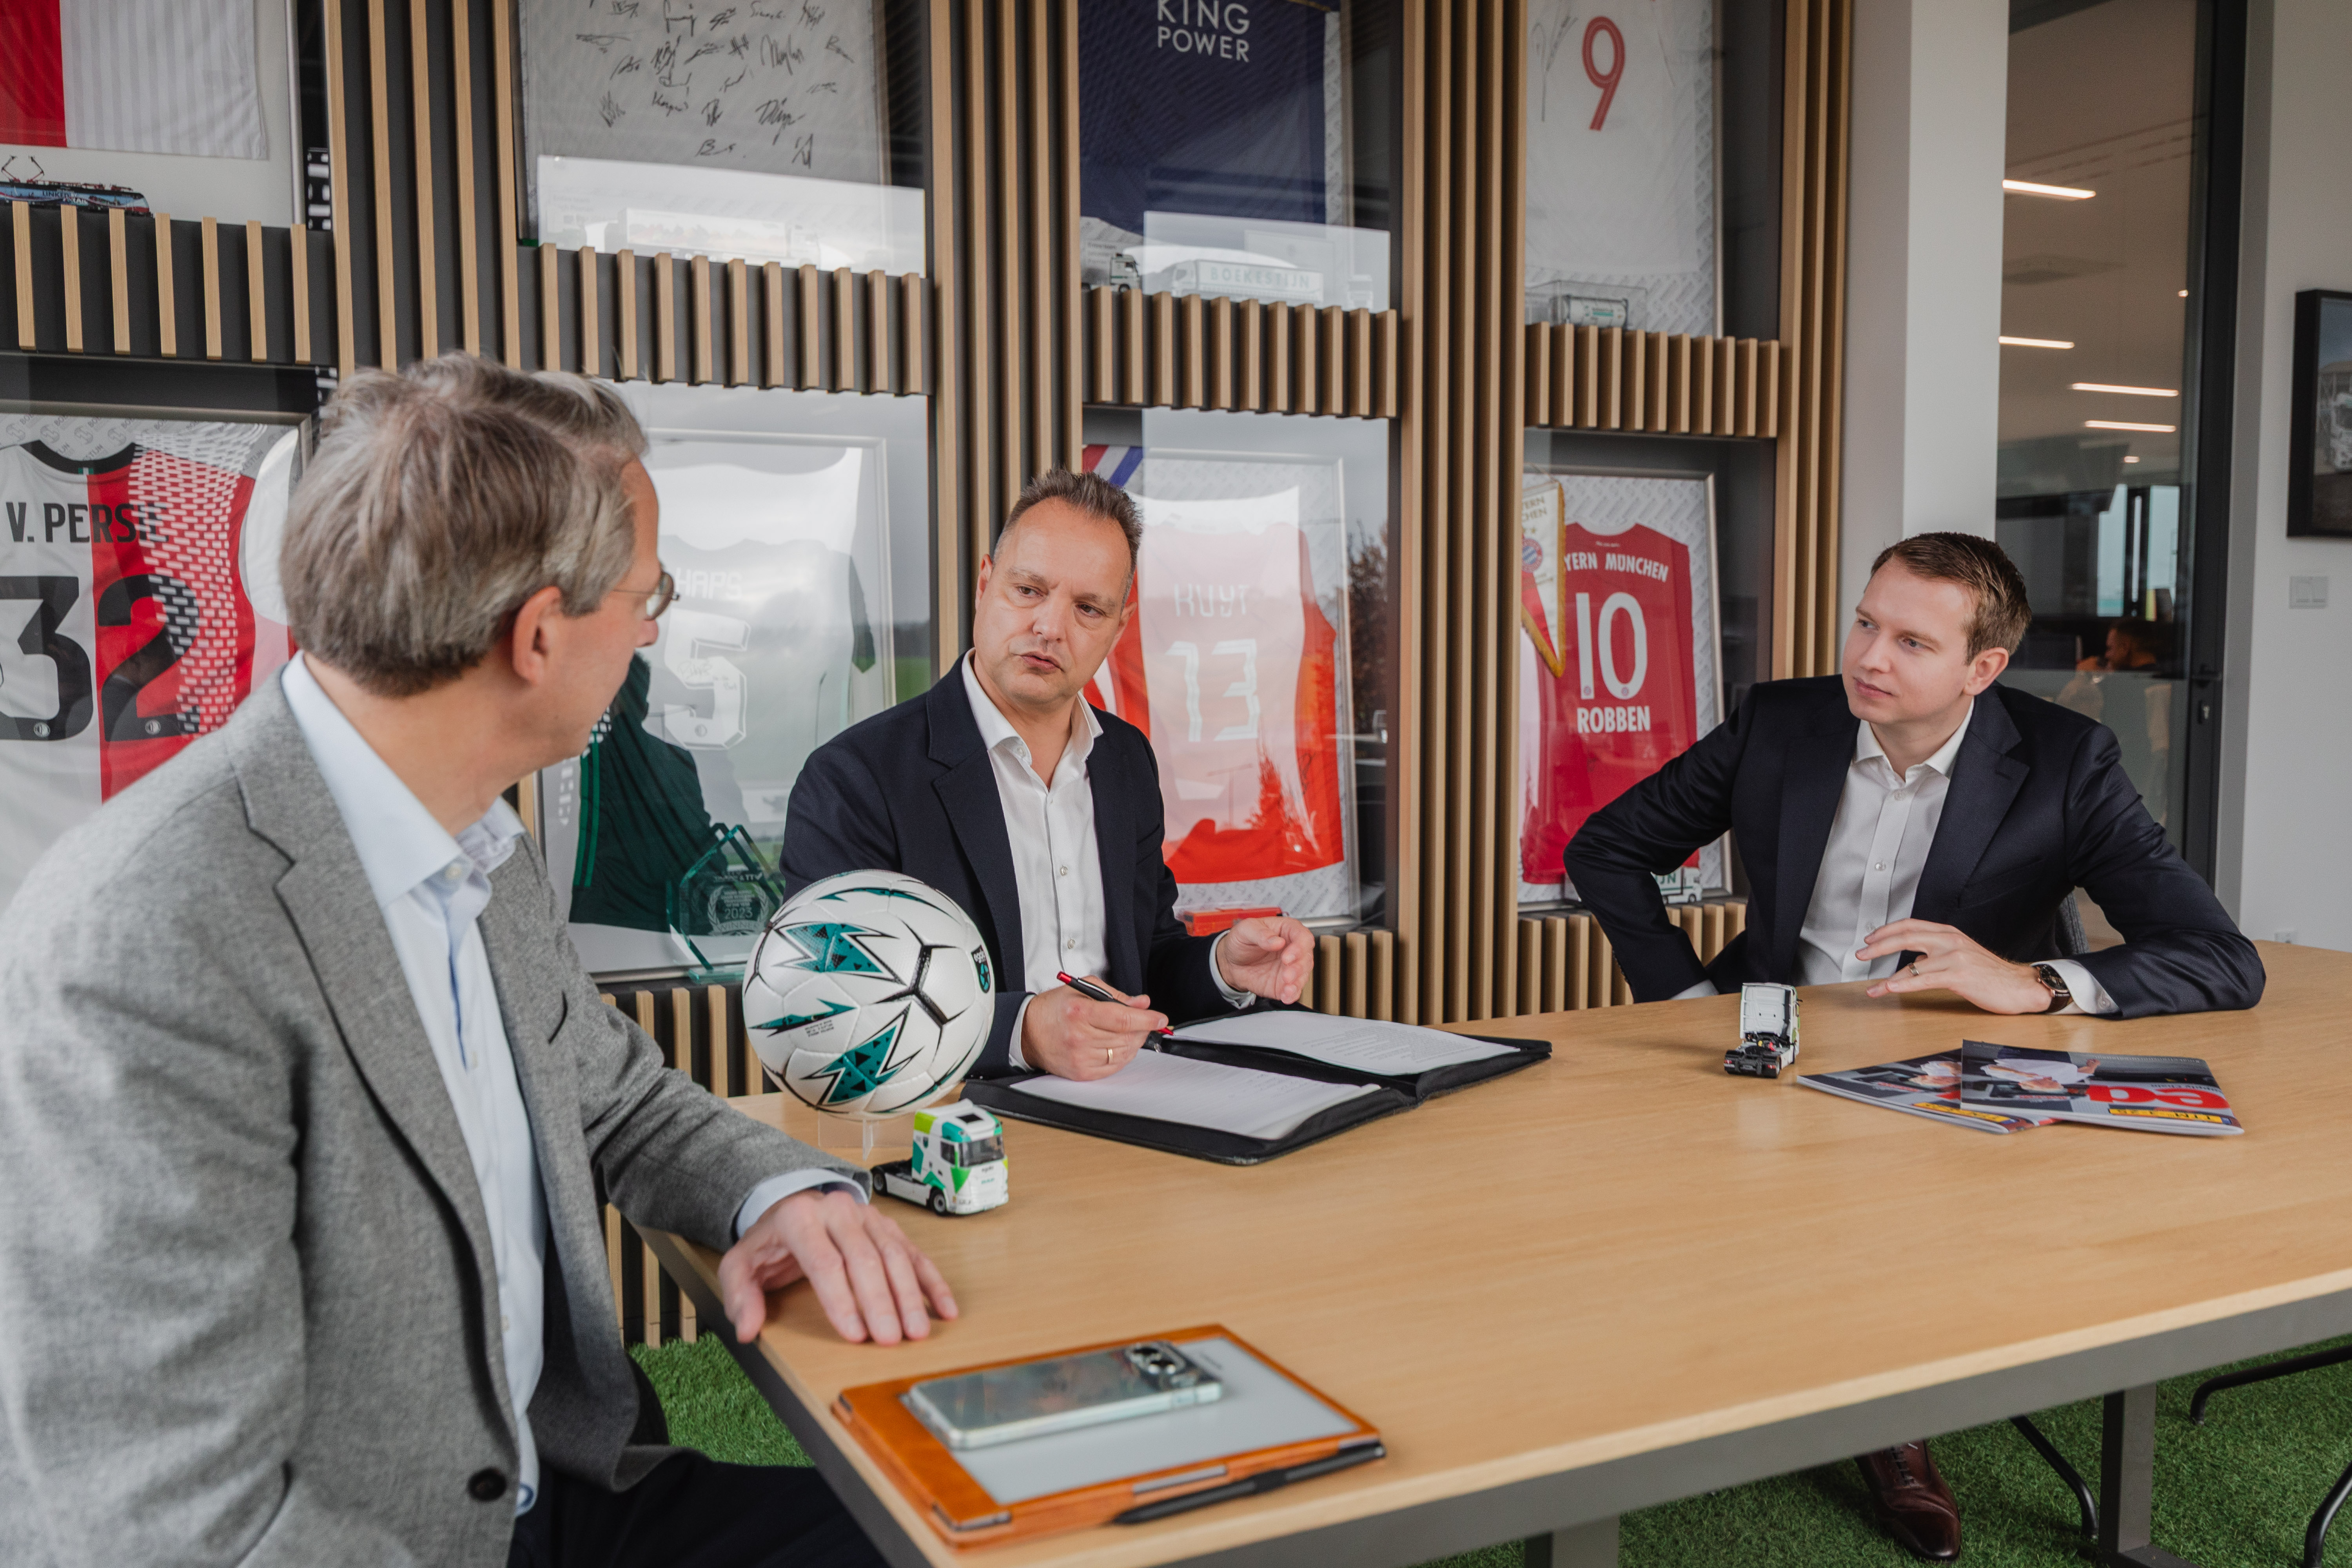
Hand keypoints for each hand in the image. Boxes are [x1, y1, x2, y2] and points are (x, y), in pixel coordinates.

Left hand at [718, 1186, 956, 1345]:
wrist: (791, 1204)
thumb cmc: (769, 1243)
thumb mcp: (739, 1265)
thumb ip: (740, 1296)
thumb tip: (747, 1329)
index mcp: (800, 1219)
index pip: (825, 1263)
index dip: (842, 1301)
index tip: (855, 1335)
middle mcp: (838, 1212)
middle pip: (866, 1260)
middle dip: (881, 1303)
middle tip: (891, 1340)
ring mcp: (868, 1217)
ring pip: (895, 1255)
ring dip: (909, 1296)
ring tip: (917, 1332)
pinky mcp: (888, 1227)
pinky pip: (914, 1254)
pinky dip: (931, 1282)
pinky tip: (943, 1309)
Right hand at [1021, 979, 1166, 1079]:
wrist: (1027, 1032)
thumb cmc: (1054, 1009)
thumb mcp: (1083, 990)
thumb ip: (1115, 996)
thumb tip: (1142, 1003)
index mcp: (1080, 1013)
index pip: (1124, 1019)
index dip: (1147, 1019)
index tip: (1160, 1017)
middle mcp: (1079, 1037)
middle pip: (1127, 1037)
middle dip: (1142, 1029)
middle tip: (1143, 1021)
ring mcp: (1080, 1058)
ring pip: (1124, 1053)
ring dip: (1133, 1042)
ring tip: (1126, 1032)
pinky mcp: (1081, 1073)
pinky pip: (1114, 1067)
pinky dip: (1122, 1056)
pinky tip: (1116, 1045)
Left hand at [1215, 915, 1314, 1002]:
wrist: (1231, 962)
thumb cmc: (1241, 941)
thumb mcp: (1245, 930)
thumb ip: (1261, 934)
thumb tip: (1277, 941)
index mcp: (1287, 931)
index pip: (1302, 937)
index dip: (1299, 947)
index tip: (1287, 957)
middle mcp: (1292, 949)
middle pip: (1306, 957)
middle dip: (1298, 968)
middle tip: (1286, 975)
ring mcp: (1290, 967)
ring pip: (1303, 975)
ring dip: (1297, 983)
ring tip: (1287, 988)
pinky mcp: (1285, 983)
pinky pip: (1294, 990)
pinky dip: (1292, 994)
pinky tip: (1286, 996)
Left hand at [1858, 920, 2053, 1012]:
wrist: (2020, 987)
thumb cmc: (1990, 974)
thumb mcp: (1961, 955)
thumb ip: (1937, 953)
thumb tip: (1912, 960)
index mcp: (1949, 933)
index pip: (1911, 925)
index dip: (1887, 931)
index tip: (1869, 939)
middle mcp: (1950, 941)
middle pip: (1906, 937)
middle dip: (1879, 946)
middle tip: (1860, 954)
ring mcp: (1955, 957)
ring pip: (1913, 963)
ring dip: (1888, 976)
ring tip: (1873, 986)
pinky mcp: (1960, 976)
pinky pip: (1925, 980)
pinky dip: (1904, 984)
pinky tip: (1890, 988)